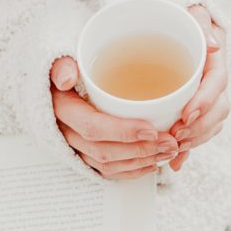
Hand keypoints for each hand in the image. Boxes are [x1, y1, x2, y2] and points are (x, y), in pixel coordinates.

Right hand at [50, 57, 179, 178]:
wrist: (60, 83)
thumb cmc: (68, 67)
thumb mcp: (61, 59)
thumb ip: (63, 64)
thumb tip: (66, 78)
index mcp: (62, 109)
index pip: (92, 127)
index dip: (123, 132)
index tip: (152, 129)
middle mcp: (67, 133)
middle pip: (104, 151)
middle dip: (140, 150)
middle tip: (170, 143)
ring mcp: (76, 148)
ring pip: (108, 165)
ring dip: (141, 162)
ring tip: (169, 151)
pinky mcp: (86, 156)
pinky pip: (109, 172)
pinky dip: (133, 171)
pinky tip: (154, 163)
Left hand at [167, 5, 228, 171]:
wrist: (179, 29)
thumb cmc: (183, 19)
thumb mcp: (192, 13)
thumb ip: (201, 22)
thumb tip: (212, 45)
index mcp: (215, 62)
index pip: (217, 84)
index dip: (205, 102)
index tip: (187, 115)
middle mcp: (216, 84)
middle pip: (219, 111)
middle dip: (200, 128)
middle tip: (177, 137)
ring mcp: (209, 101)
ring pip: (212, 125)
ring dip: (196, 141)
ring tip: (175, 149)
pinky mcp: (198, 113)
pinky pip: (199, 134)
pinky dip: (188, 150)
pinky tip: (176, 163)